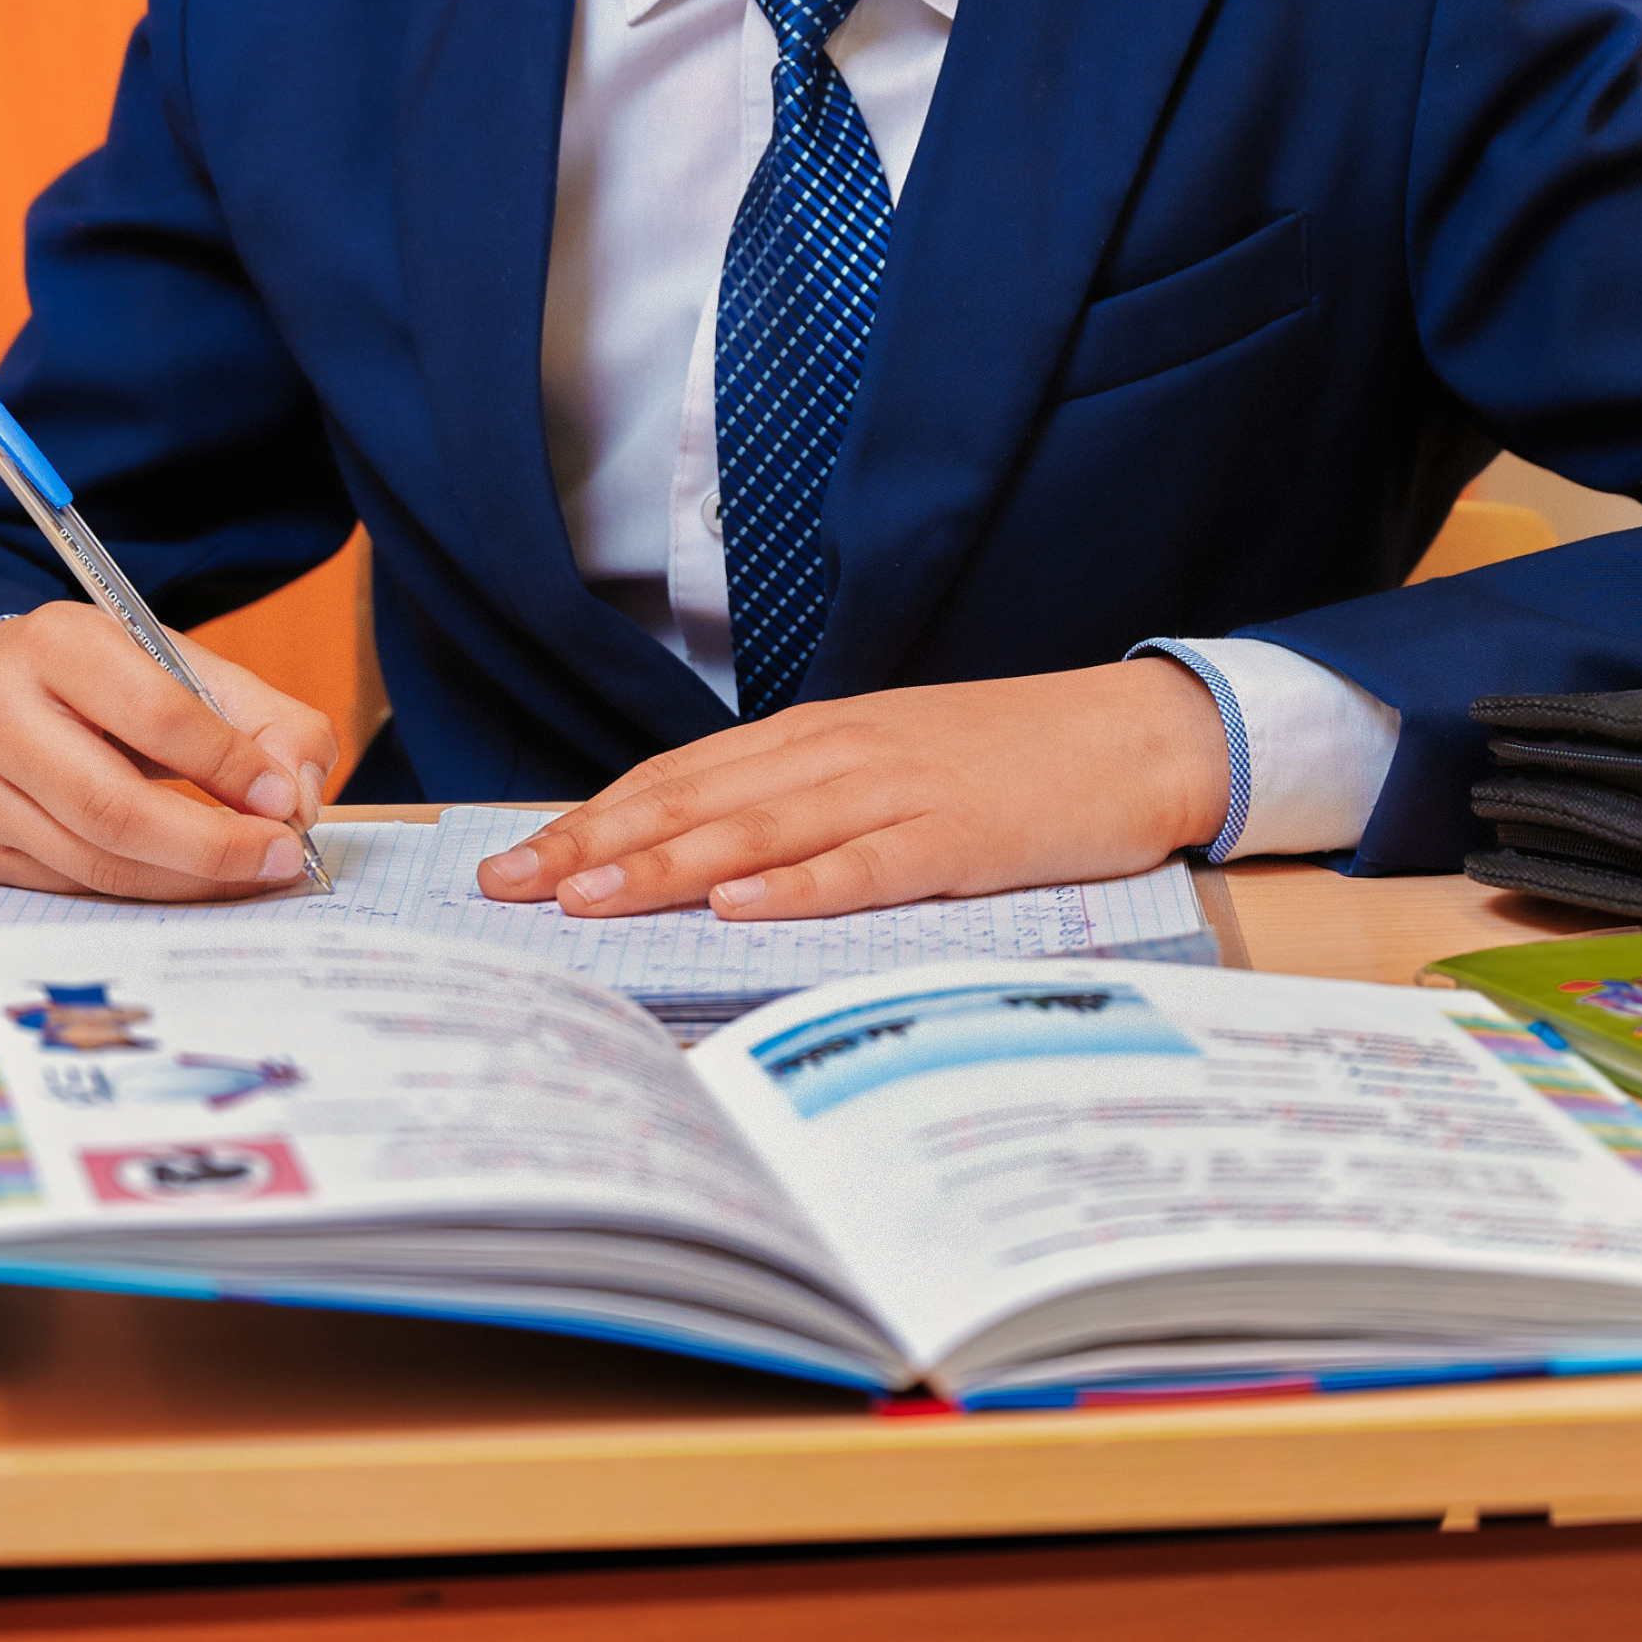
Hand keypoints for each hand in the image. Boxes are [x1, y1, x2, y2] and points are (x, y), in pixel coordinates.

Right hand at [0, 602, 339, 901]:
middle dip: (214, 845)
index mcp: (57, 643)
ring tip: (251, 871)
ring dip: (188, 880)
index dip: (228, 764)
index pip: (155, 714)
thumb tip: (300, 793)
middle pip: (116, 808)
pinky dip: (144, 890)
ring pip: (95, 861)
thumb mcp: (177, 664)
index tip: (286, 800)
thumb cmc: (100, 679)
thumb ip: (260, 717)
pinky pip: (73, 887)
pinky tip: (190, 879)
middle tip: (280, 856)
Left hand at [475, 662, 1228, 920]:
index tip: (515, 856)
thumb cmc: (1010, 758)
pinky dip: (797, 887)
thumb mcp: (892, 762)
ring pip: (760, 830)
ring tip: (590, 895)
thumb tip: (708, 850)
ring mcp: (897, 793)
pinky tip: (741, 906)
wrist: (1132, 735)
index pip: (681, 775)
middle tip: (509, 883)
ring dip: (669, 864)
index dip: (595, 815)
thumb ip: (807, 798)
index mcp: (820, 736)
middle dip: (596, 842)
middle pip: (698, 798)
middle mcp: (841, 753)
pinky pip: (864, 867)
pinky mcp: (955, 839)